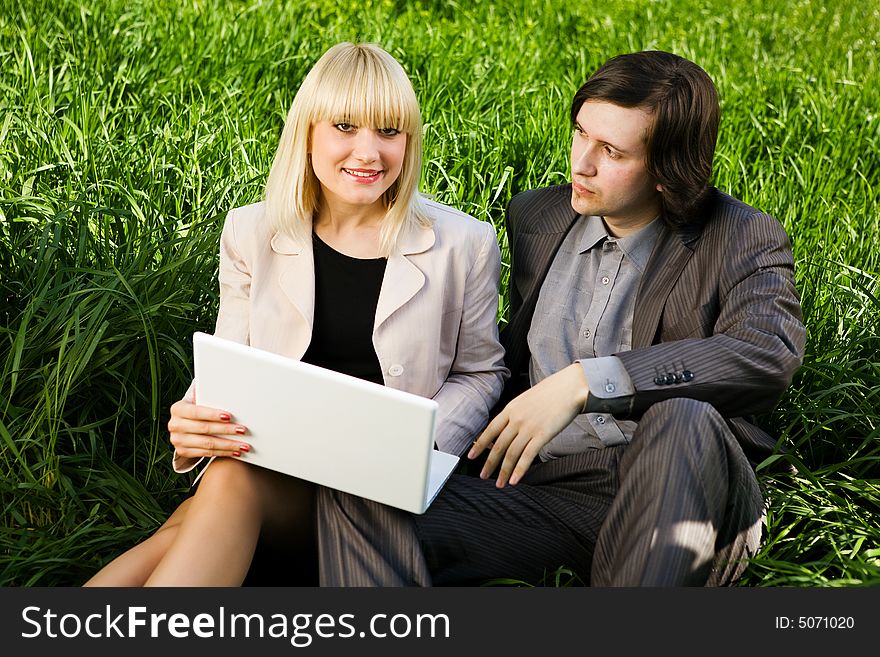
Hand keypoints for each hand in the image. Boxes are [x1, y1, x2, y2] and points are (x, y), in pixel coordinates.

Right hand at [168, 399, 250, 458]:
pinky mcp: (183, 452)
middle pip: (204, 429)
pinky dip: (223, 453)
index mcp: (178, 409)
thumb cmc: (196, 410)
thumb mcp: (197, 401)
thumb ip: (206, 396)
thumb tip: (222, 384)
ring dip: (228, 445)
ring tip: (243, 445)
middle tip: (242, 430)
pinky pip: (207, 453)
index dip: (213, 414)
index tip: (229, 416)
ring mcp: (178, 440)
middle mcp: (175, 425)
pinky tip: (235, 451)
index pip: (196, 412)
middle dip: (226, 430)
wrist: (183, 426)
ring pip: (208, 444)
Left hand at [468, 363, 588, 486]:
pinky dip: (519, 470)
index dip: (479, 445)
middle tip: (483, 476)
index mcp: (510, 409)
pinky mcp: (542, 435)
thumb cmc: (551, 392)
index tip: (471, 456)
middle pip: (498, 445)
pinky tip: (515, 480)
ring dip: (504, 471)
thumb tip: (507, 429)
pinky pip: (527, 456)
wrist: (570, 386)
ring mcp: (528, 427)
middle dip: (489, 464)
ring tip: (500, 484)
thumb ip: (515, 414)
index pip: (490, 430)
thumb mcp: (526, 400)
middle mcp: (516, 419)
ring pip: (511, 454)